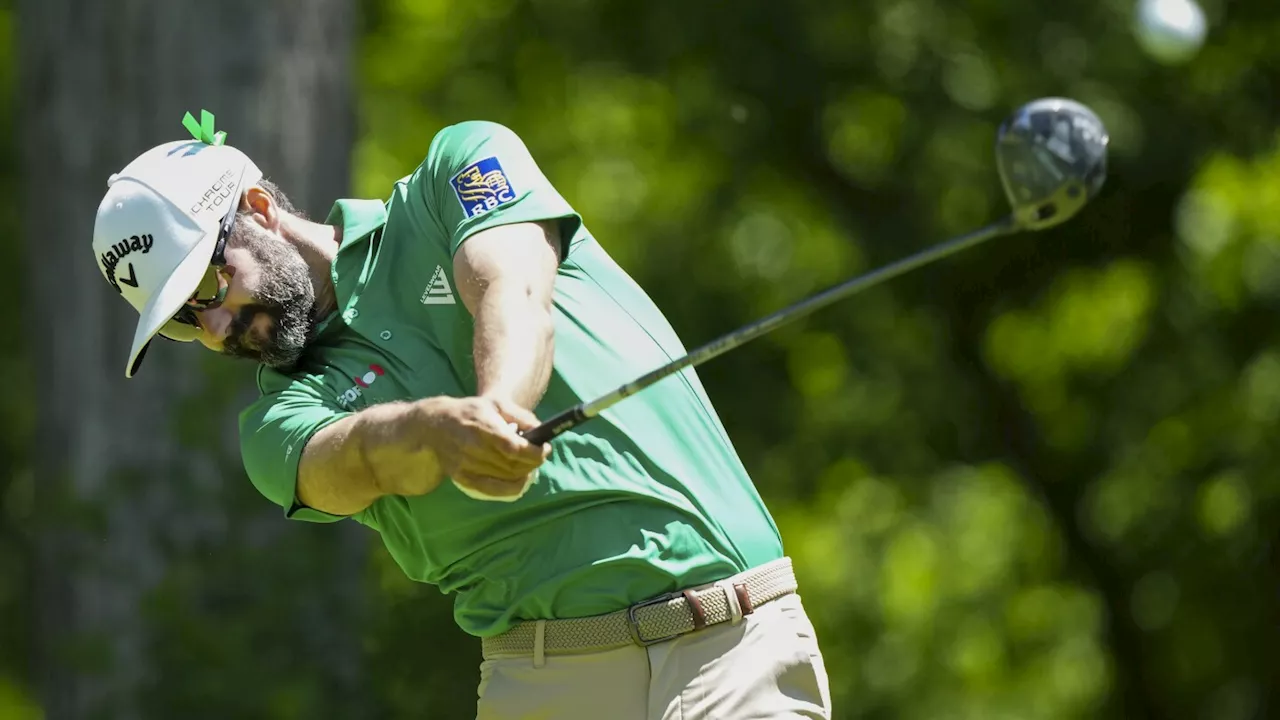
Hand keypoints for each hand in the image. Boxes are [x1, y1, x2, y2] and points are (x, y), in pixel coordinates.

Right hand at [415, 396, 548, 500]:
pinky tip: (520, 479)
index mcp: (483, 427)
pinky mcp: (462, 478)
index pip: (514, 448)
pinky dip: (512, 488)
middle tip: (539, 455)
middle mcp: (473, 449)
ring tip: (529, 463)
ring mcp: (466, 466)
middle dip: (533, 462)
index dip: (535, 452)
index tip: (545, 448)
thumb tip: (542, 432)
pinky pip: (493, 490)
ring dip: (524, 473)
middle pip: (513, 466)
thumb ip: (522, 416)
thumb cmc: (471, 412)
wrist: (435, 425)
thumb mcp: (496, 404)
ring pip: (506, 479)